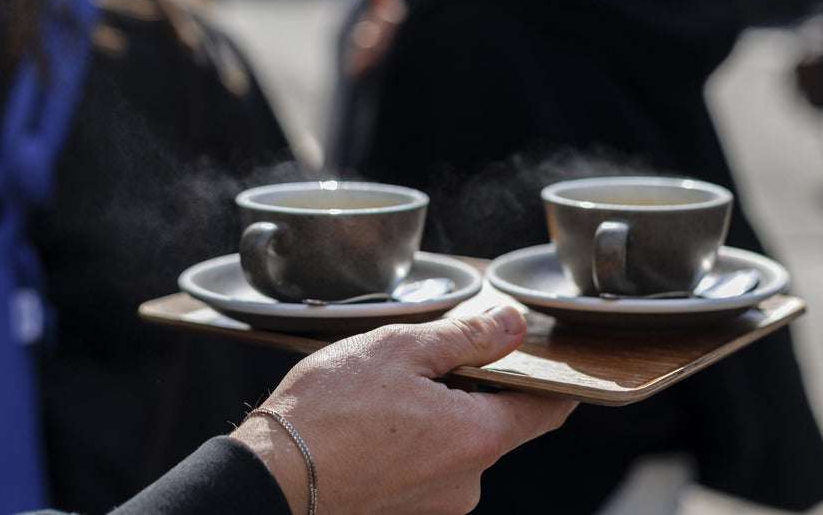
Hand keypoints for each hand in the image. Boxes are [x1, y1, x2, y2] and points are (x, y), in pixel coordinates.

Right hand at [231, 306, 576, 513]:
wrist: (270, 474)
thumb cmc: (329, 409)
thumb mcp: (401, 349)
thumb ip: (466, 336)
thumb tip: (512, 325)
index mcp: (477, 439)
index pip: (547, 409)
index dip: (552, 377)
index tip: (541, 356)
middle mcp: (467, 483)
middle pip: (494, 424)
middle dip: (471, 389)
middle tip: (425, 359)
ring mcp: (436, 505)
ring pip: (456, 444)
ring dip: (436, 414)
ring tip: (385, 392)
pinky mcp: (406, 512)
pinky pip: (426, 466)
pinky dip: (412, 440)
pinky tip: (372, 422)